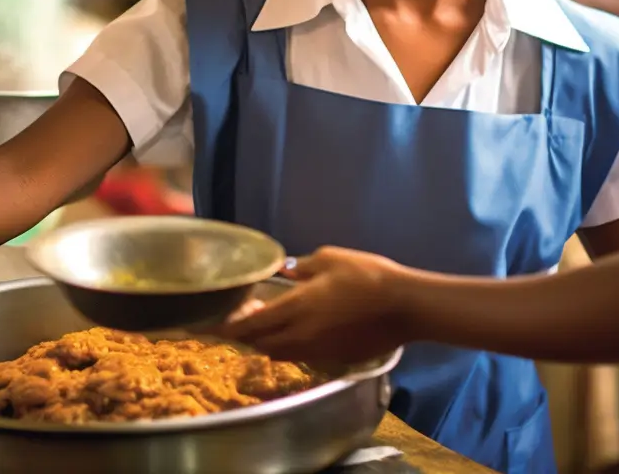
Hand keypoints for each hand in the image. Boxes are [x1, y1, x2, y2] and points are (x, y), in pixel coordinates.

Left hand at [221, 247, 412, 365]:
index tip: (215, 325)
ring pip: (281, 353)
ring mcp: (318, 350)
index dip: (230, 326)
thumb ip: (301, 267)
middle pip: (262, 344)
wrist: (404, 306)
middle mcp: (301, 335)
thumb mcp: (331, 258)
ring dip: (269, 342)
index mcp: (296, 308)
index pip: (252, 324)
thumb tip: (285, 271)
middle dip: (247, 335)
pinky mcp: (334, 359)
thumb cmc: (368, 276)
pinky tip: (301, 331)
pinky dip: (292, 346)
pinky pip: (302, 355)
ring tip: (270, 326)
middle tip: (244, 320)